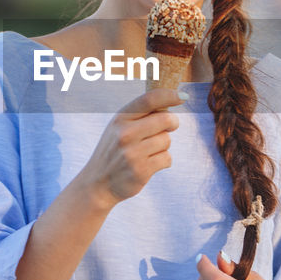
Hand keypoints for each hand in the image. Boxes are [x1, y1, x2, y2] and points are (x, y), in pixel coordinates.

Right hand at [73, 87, 184, 208]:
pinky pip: (167, 158)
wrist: (98, 183)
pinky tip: (150, 164)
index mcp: (120, 118)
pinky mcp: (141, 171)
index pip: (149, 99)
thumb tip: (169, 104)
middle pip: (166, 119)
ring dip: (164, 145)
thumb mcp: (119, 127)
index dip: (169, 95)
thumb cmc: (115, 150)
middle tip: (171, 126)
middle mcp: (125, 134)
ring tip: (149, 151)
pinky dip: (163, 161)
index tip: (182, 96)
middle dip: (172, 123)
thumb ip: (140, 115)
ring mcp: (132, 153)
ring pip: (167, 140)